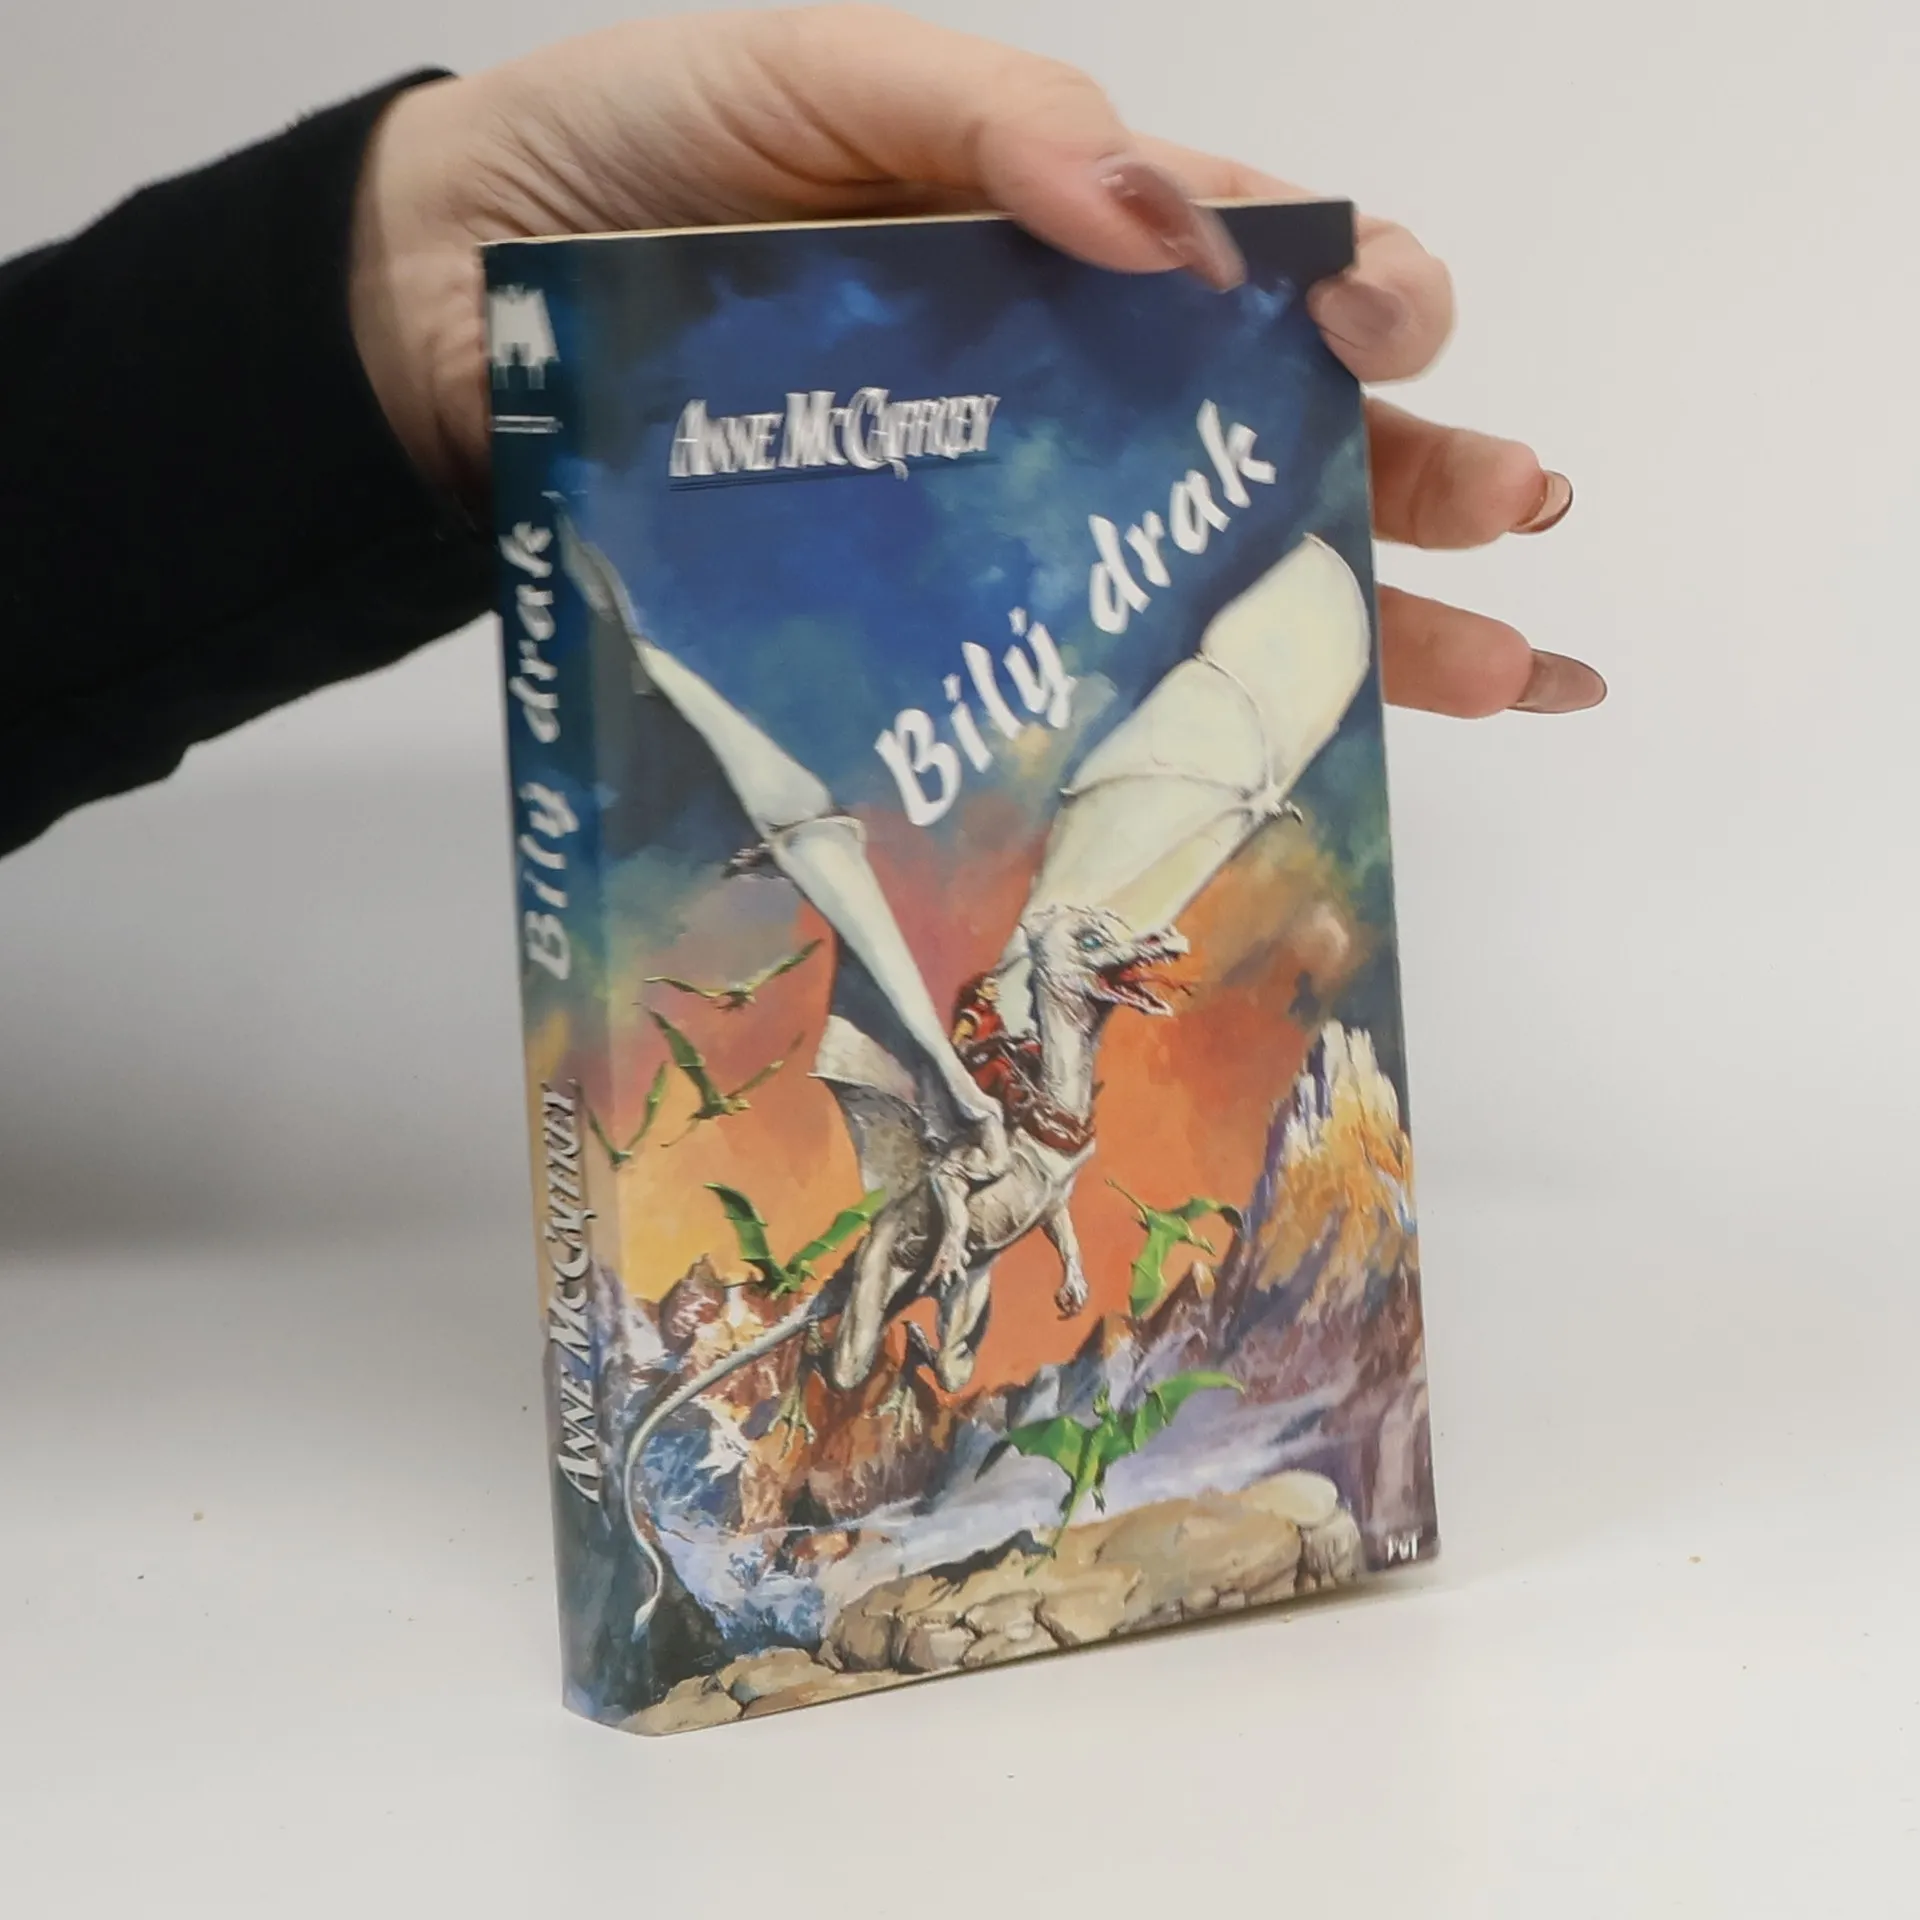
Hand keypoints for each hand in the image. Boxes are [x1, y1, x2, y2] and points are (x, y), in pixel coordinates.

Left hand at [351, 4, 1602, 717]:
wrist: (445, 316)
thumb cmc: (628, 169)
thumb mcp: (818, 80)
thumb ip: (994, 121)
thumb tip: (1173, 226)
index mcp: (1050, 242)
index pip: (1248, 267)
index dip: (1351, 291)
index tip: (1395, 333)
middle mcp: (1046, 391)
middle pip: (1266, 436)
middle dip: (1412, 474)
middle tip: (1517, 519)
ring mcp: (989, 520)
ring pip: (1201, 577)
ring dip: (1361, 626)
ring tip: (1507, 669)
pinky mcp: (915, 627)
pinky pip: (1066, 679)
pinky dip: (1176, 733)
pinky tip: (1290, 774)